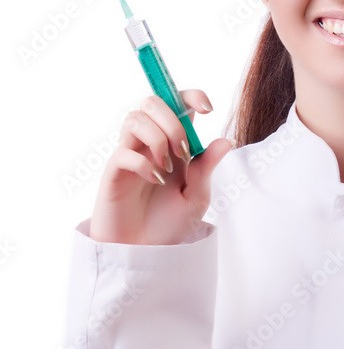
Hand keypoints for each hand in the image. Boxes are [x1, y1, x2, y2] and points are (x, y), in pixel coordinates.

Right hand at [89, 89, 232, 244]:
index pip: (176, 104)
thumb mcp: (196, 198)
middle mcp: (149, 143)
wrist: (145, 252)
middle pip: (151, 102)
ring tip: (167, 168)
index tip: (208, 108)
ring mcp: (130, 155)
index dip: (190, 96)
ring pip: (134, 118)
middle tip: (183, 152)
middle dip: (172, 120)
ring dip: (157, 138)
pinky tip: (155, 180)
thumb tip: (225, 141)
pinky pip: (123, 153)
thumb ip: (206, 170)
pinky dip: (144, 164)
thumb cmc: (168, 224)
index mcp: (173, 144)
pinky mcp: (114, 172)